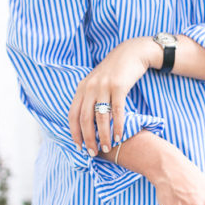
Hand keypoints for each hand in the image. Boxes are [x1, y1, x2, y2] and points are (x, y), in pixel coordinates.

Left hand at [68, 37, 156, 154]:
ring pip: (100, 117)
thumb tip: (86, 120)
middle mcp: (90, 87)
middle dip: (88, 138)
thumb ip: (90, 96)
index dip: (74, 132)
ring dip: (103, 136)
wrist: (132, 52)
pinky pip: (116, 111)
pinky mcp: (119, 87)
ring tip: (107, 148)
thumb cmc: (116, 70)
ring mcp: (104, 86)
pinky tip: (119, 136)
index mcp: (82, 87)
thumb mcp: (97, 81)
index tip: (79, 146)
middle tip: (93, 153)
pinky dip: (117, 126)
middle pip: (84, 119)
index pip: (72, 114)